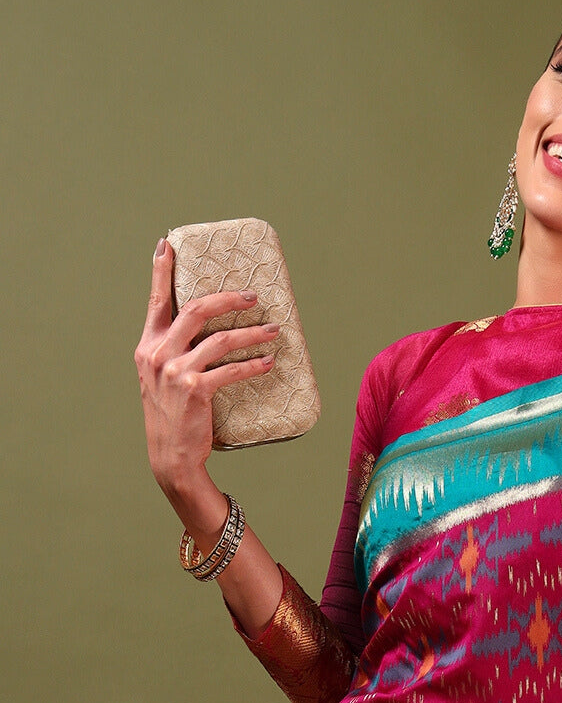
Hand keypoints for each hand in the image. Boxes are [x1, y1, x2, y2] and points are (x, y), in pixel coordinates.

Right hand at [134, 238, 279, 502]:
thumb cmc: (173, 417)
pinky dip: (254, 364)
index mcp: (147, 346)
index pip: (156, 300)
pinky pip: (231, 369)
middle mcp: (158, 353)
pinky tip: (269, 362)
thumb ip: (173, 352)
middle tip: (253, 296)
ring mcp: (175, 371)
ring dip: (252, 333)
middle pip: (197, 309)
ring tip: (272, 331)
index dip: (162, 270)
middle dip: (229, 298)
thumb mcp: (161, 379)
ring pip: (220, 338)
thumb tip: (203, 331)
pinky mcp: (195, 389)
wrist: (171, 457)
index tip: (168, 244)